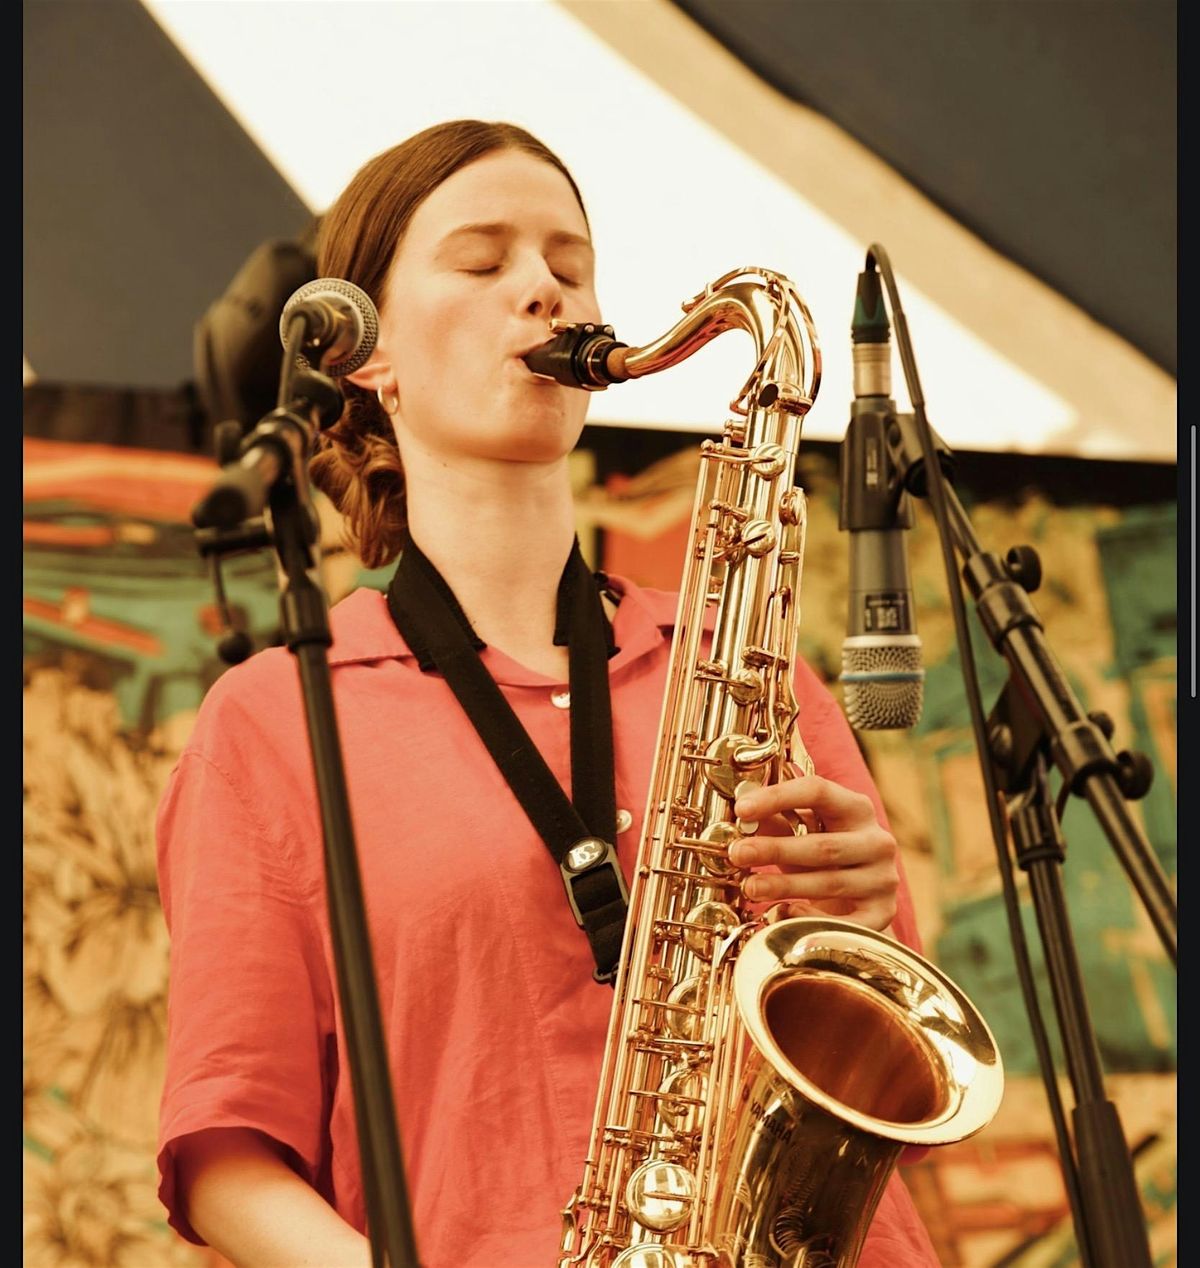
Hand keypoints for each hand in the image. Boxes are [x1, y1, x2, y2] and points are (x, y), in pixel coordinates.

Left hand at [728, 771, 898, 931]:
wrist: (859, 897)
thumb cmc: (824, 857)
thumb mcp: (801, 833)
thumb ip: (776, 822)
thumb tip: (742, 813)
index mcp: (857, 808)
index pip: (818, 792)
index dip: (777, 797)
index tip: (742, 808)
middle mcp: (877, 841)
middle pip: (823, 845)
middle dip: (775, 849)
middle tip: (738, 853)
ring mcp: (883, 879)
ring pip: (830, 883)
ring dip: (784, 885)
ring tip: (750, 887)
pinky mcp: (883, 913)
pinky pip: (845, 922)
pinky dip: (813, 918)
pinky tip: (785, 913)